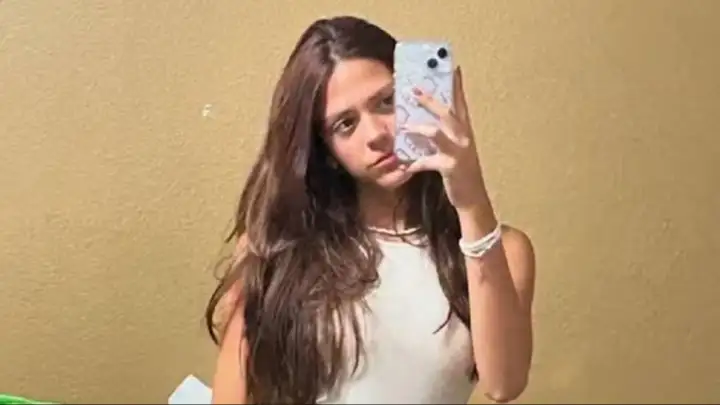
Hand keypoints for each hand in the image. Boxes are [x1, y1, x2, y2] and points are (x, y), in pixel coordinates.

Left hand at [402, 67, 488, 210]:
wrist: (472, 197)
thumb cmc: (461, 170)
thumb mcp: (456, 148)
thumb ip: (446, 134)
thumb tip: (423, 121)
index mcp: (465, 130)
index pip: (461, 103)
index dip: (457, 85)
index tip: (453, 67)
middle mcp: (464, 137)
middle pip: (447, 113)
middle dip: (430, 101)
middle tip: (414, 89)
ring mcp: (458, 151)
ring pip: (437, 133)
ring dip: (418, 128)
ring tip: (404, 126)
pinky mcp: (450, 167)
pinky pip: (428, 162)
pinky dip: (415, 163)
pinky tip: (405, 166)